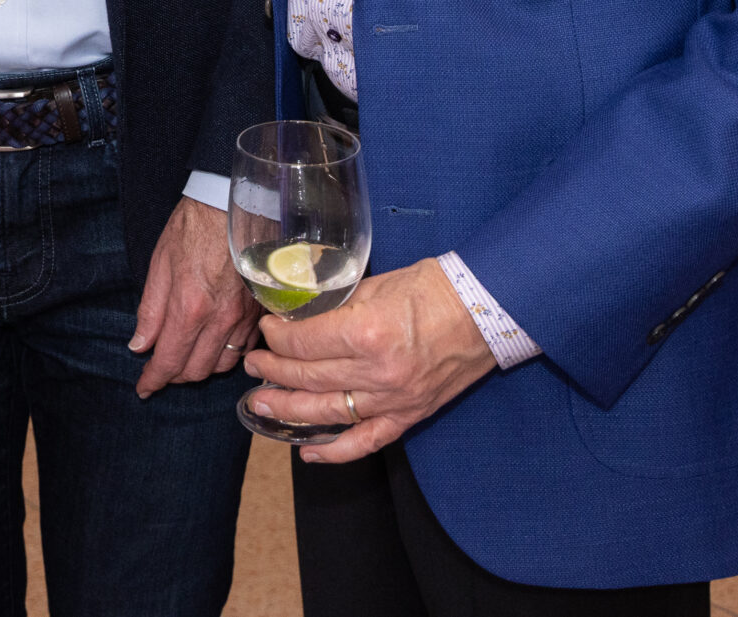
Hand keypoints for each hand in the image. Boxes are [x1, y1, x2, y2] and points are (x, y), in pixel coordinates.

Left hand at [129, 195, 257, 395]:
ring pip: (222, 365)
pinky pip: (244, 349)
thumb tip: (139, 345)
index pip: (169, 361)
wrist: (233, 203)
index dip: (153, 380)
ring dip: (201, 369)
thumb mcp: (159, 264)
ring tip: (186, 359)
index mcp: (189, 307)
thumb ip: (149, 311)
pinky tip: (213, 346)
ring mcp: (244, 317)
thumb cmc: (192, 228)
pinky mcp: (259, 311)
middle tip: (161, 370)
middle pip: (196, 371)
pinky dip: (226, 356)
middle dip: (175, 376)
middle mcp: (220, 319)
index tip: (143, 388)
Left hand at [240, 259, 495, 464]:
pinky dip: (335, 453)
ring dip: (288, 411)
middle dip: (272, 372)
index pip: (304, 343)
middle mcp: (378, 373)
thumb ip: (336, 305)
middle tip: (252, 366)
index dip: (277, 337)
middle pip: (309, 378)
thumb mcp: (375, 285)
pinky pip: (367, 442)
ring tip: (259, 404)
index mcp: (367, 333)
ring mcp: (394, 400)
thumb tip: (298, 315)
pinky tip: (307, 452)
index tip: (266, 330)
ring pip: (328, 413)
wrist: (485, 310)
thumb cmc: (433, 289)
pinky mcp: (409, 416)